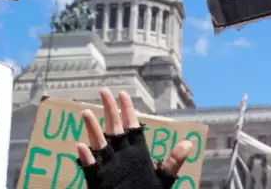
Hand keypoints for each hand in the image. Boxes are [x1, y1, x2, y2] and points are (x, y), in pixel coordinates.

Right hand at [76, 89, 191, 188]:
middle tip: (104, 91)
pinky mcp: (99, 180)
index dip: (127, 110)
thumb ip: (174, 162)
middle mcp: (120, 156)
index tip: (123, 93)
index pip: (131, 126)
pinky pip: (90, 168)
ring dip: (93, 129)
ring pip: (99, 144)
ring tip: (86, 113)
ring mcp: (108, 167)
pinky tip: (81, 147)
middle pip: (114, 128)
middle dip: (109, 110)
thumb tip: (189, 143)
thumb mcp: (164, 179)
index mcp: (136, 153)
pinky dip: (85, 158)